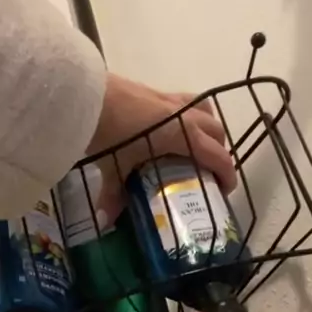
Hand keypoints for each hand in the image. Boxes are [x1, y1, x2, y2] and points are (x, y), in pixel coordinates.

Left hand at [88, 74, 235, 225]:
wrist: (84, 96)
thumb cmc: (107, 132)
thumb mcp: (114, 166)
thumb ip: (114, 195)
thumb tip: (106, 221)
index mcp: (183, 135)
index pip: (217, 156)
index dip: (227, 174)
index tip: (225, 192)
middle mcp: (184, 115)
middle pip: (216, 131)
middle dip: (218, 151)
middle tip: (206, 172)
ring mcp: (169, 99)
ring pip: (204, 110)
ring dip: (207, 128)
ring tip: (195, 146)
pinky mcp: (154, 90)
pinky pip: (184, 102)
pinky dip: (186, 115)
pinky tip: (167, 129)